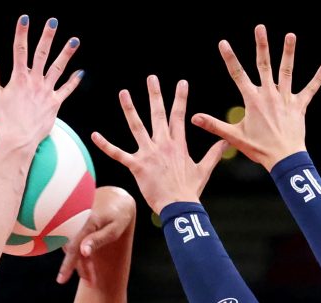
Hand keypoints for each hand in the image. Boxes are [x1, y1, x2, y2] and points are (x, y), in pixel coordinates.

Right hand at [0, 16, 82, 150]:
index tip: (24, 18)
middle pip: (41, 54)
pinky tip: (81, 72)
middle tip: (53, 21)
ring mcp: (46, 92)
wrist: (18, 141)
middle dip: (47, 36)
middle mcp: (34, 82)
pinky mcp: (54, 104)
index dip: (21, 32)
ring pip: (58, 68)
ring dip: (66, 53)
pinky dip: (74, 81)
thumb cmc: (4, 120)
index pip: (19, 50)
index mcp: (19, 78)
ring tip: (74, 40)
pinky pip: (66, 90)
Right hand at [56, 186, 135, 285]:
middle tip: (91, 281)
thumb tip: (83, 252)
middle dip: (80, 267)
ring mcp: (71, 221)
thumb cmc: (118, 215)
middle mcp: (75, 220)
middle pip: (72, 250)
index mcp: (87, 221)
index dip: (67, 264)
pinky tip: (86, 258)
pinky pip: (71, 241)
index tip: (62, 279)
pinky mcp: (71, 223)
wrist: (115, 198)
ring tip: (92, 273)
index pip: (73, 247)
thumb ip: (99, 240)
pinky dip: (78, 251)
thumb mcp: (114, 229)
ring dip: (80, 261)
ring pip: (71, 247)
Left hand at [92, 77, 225, 214]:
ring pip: (137, 127)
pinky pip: (118, 154)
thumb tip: (226, 142)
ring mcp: (149, 154)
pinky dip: (105, 144)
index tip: (181, 82)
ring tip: (123, 92)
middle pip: (158, 114)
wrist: (179, 206)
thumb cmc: (190, 190)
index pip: (180, 116)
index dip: (180, 98)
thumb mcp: (205, 169)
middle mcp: (163, 144)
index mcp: (179, 144)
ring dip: (129, 109)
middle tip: (151, 78)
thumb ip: (214, 153)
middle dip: (155, 95)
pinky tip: (94, 135)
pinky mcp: (137, 166)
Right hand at [191, 25, 320, 171]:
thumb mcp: (234, 137)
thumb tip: (194, 118)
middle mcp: (270, 95)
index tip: (223, 43)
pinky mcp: (299, 106)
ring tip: (290, 35)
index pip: (238, 75)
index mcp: (253, 100)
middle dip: (261, 45)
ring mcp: (286, 99)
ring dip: (288, 52)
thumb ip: (214, 125)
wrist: (284, 158)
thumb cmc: (259, 149)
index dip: (229, 58)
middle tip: (260, 27)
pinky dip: (318, 79)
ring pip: (287, 71)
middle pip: (264, 65)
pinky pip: (310, 90)